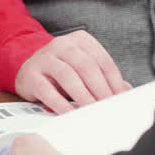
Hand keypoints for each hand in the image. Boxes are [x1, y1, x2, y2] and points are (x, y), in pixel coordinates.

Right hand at [14, 31, 131, 113]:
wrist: (28, 68)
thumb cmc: (62, 70)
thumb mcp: (83, 68)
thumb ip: (104, 77)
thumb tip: (126, 92)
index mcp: (81, 41)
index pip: (103, 61)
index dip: (114, 82)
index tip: (121, 99)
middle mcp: (62, 45)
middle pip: (86, 66)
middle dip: (100, 89)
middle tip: (108, 107)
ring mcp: (45, 58)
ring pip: (68, 75)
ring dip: (83, 96)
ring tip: (92, 111)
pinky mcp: (31, 74)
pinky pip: (47, 90)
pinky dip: (60, 103)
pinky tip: (70, 113)